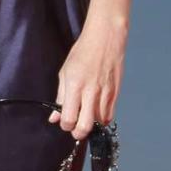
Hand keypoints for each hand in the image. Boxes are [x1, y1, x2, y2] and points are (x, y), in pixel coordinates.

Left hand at [50, 19, 126, 139]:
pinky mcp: (116, 93)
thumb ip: (60, 97)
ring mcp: (105, 93)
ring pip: (99, 123)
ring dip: (91, 125)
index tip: (64, 122)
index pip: (69, 118)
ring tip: (86, 117)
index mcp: (75, 85)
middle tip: (75, 129)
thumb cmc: (83, 52)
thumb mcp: (65, 72)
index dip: (65, 125)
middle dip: (78, 133)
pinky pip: (109, 115)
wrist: (106, 38)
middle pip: (85, 126)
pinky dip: (102, 119)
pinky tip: (96, 112)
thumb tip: (54, 118)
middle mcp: (90, 92)